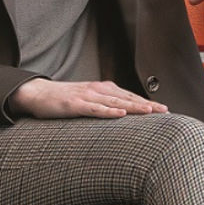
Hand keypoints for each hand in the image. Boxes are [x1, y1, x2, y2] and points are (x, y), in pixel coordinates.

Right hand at [8, 78, 168, 118]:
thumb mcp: (89, 101)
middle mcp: (99, 90)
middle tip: (166, 111)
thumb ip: (105, 105)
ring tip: (150, 111)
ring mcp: (87, 96)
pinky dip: (108, 111)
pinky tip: (120, 113)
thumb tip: (123, 114)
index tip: (164, 110)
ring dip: (133, 106)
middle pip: (128, 98)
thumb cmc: (64, 99)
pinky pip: (94, 108)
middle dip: (147, 105)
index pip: (131, 96)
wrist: (38, 93)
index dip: (147, 103)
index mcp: (104, 89)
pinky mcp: (75, 104)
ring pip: (115, 102)